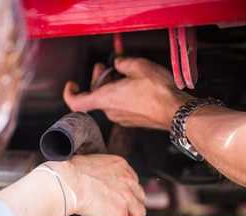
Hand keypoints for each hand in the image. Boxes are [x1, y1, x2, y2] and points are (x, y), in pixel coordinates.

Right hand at [47, 154, 145, 215]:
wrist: (66, 182)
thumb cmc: (70, 172)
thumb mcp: (92, 164)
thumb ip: (102, 172)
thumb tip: (96, 183)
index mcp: (121, 164)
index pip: (133, 180)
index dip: (125, 190)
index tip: (112, 195)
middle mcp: (128, 179)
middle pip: (139, 196)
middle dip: (130, 203)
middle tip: (114, 208)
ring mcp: (126, 197)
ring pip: (139, 212)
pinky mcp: (120, 213)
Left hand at [64, 57, 193, 130]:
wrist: (176, 111)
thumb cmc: (156, 90)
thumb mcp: (138, 66)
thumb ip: (123, 63)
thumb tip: (118, 64)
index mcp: (105, 99)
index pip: (76, 102)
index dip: (70, 93)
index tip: (72, 84)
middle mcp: (111, 111)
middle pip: (96, 96)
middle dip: (98, 80)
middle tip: (103, 66)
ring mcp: (122, 118)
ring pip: (110, 101)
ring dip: (112, 86)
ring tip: (123, 72)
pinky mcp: (134, 121)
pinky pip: (122, 106)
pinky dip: (123, 95)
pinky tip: (135, 85)